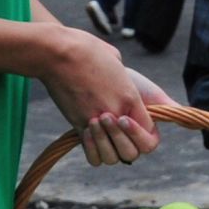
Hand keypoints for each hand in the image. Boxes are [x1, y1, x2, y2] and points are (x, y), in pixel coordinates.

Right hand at [34, 26, 162, 165]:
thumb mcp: (116, 60)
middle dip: (126, 147)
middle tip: (115, 128)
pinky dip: (92, 150)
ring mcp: (96, 122)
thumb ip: (123, 77)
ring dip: (108, 149)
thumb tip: (122, 81)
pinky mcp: (77, 124)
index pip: (150, 135)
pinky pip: (91, 154)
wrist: (58, 53)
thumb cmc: (87, 50)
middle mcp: (116, 114)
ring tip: (100, 128)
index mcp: (132, 98)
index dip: (144, 136)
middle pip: (132, 154)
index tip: (132, 124)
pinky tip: (89, 134)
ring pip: (111, 158)